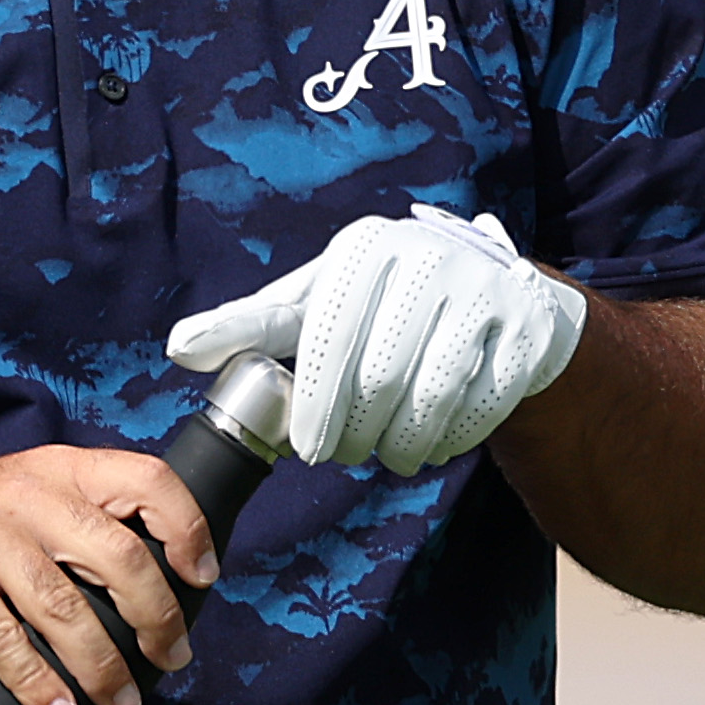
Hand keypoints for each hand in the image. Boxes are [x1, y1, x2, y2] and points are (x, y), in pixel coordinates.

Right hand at [0, 447, 218, 704]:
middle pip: (115, 554)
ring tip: (120, 701)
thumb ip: (82, 522)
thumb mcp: (24, 496)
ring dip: (101, 665)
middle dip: (155, 617)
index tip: (201, 577)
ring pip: (62, 605)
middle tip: (169, 658)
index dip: (186, 527)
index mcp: (57, 468)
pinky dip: (34, 679)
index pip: (145, 479)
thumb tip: (160, 589)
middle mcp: (23, 490)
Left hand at [166, 204, 586, 474]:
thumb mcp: (318, 301)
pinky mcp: (527, 326)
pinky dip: (453, 437)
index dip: (311, 399)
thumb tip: (178, 348)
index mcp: (363, 248)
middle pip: (379, 374)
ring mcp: (483, 289)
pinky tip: (432, 445)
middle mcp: (424, 257)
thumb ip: (252, 325)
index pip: (323, 333)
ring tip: (386, 456)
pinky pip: (484, 402)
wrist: (495, 293)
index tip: (303, 447)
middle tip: (340, 455)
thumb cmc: (382, 303)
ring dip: (402, 443)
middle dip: (355, 430)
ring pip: (432, 394)